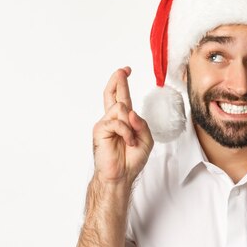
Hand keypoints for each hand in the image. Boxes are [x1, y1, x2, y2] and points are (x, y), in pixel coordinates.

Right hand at [92, 67, 153, 183]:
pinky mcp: (100, 130)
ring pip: (121, 108)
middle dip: (118, 80)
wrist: (120, 176)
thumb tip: (131, 112)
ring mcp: (105, 124)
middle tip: (123, 70)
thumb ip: (142, 124)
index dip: (122, 84)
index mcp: (122, 121)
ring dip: (131, 125)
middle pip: (112, 94)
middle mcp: (112, 119)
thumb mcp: (145, 140)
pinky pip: (118, 122)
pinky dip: (127, 132)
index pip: (121, 98)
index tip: (125, 71)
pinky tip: (128, 142)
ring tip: (131, 140)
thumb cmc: (131, 160)